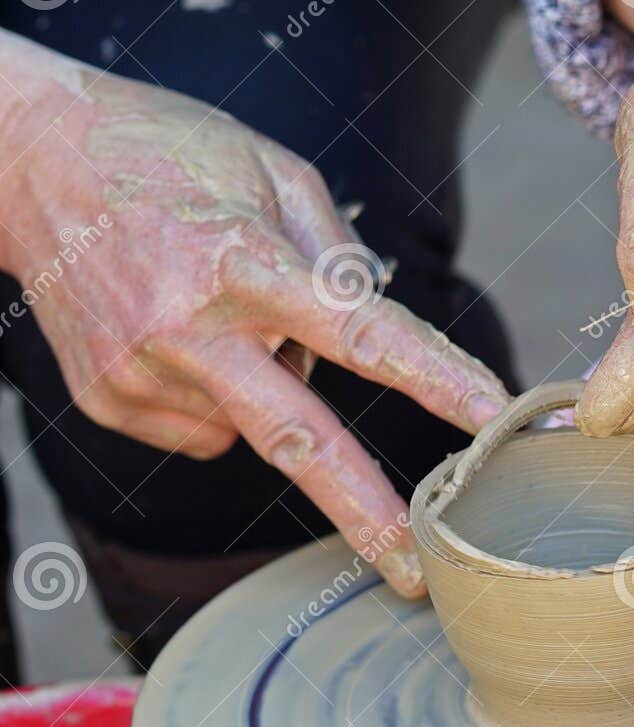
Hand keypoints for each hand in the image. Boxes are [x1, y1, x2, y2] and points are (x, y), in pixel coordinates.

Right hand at [0, 43, 510, 593]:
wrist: (27, 157)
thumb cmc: (166, 152)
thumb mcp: (273, 170)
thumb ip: (338, 255)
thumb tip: (381, 333)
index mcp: (243, 262)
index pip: (365, 334)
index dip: (438, 381)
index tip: (495, 417)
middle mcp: (187, 328)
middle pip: (300, 441)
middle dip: (365, 513)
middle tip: (414, 574)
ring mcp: (140, 373)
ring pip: (255, 426)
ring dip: (273, 387)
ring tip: (223, 309)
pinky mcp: (107, 401)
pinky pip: (206, 429)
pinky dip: (221, 395)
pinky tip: (185, 338)